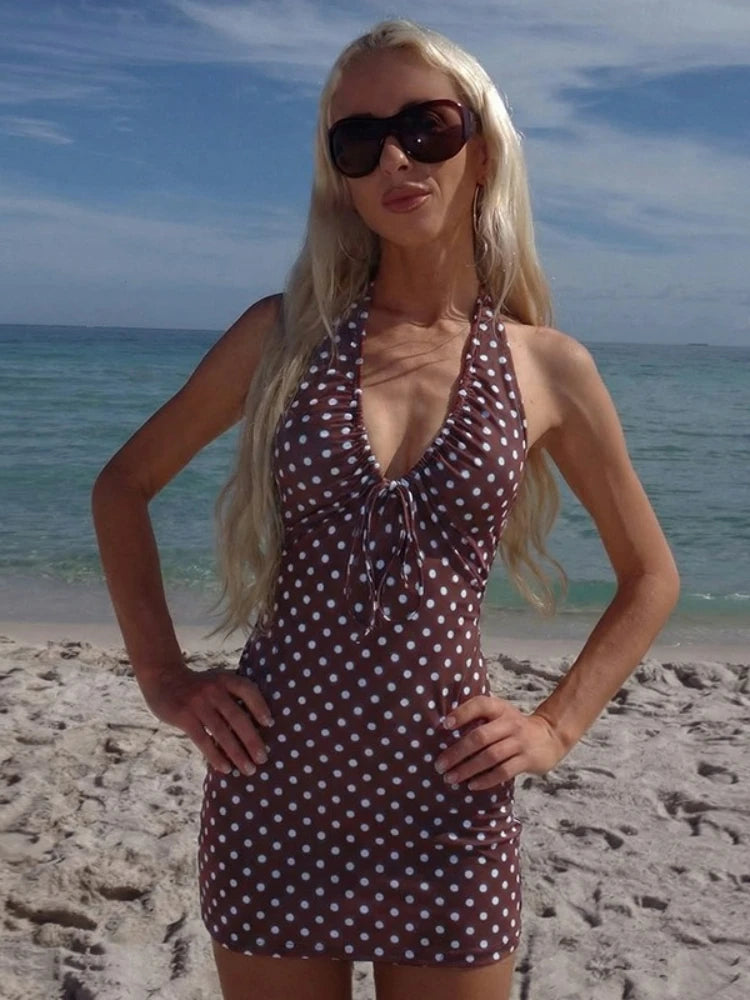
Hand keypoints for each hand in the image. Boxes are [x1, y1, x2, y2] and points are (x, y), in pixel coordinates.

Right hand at [140, 663, 273, 775]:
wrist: (163, 678)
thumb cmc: (198, 687)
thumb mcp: (216, 682)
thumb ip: (233, 697)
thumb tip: (258, 726)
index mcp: (225, 679)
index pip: (247, 690)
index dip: (260, 706)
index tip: (270, 724)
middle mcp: (213, 689)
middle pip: (237, 717)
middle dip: (252, 740)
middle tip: (263, 758)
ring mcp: (197, 703)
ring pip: (221, 732)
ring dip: (237, 754)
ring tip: (249, 769)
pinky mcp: (183, 716)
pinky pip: (203, 740)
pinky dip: (216, 756)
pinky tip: (226, 768)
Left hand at [434, 695, 564, 790]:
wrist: (550, 736)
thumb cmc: (513, 727)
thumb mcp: (500, 715)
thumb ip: (478, 718)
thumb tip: (443, 730)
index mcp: (500, 709)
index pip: (480, 705)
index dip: (462, 713)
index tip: (444, 726)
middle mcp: (510, 723)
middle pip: (480, 737)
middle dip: (457, 752)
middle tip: (439, 765)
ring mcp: (520, 742)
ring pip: (490, 756)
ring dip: (467, 769)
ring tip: (450, 778)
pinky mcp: (528, 760)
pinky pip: (504, 771)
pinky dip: (486, 780)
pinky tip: (472, 785)